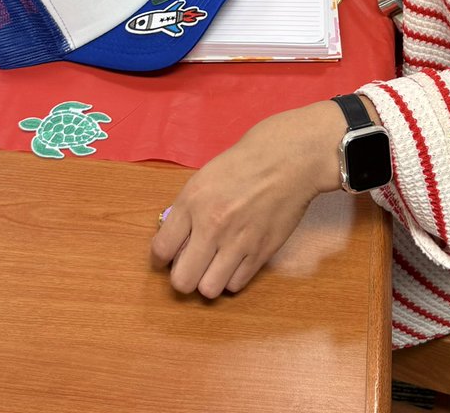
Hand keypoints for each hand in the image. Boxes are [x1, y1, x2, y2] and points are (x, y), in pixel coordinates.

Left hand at [151, 102, 344, 298]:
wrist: (288, 159)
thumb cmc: (245, 163)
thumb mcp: (204, 178)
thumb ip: (186, 210)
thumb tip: (174, 241)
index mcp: (193, 202)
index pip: (161, 251)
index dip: (161, 257)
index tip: (169, 256)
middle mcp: (212, 226)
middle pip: (182, 281)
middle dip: (183, 276)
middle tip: (193, 264)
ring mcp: (238, 242)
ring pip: (208, 290)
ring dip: (209, 280)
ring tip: (215, 265)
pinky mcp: (261, 251)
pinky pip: (236, 285)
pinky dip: (233, 277)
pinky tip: (236, 260)